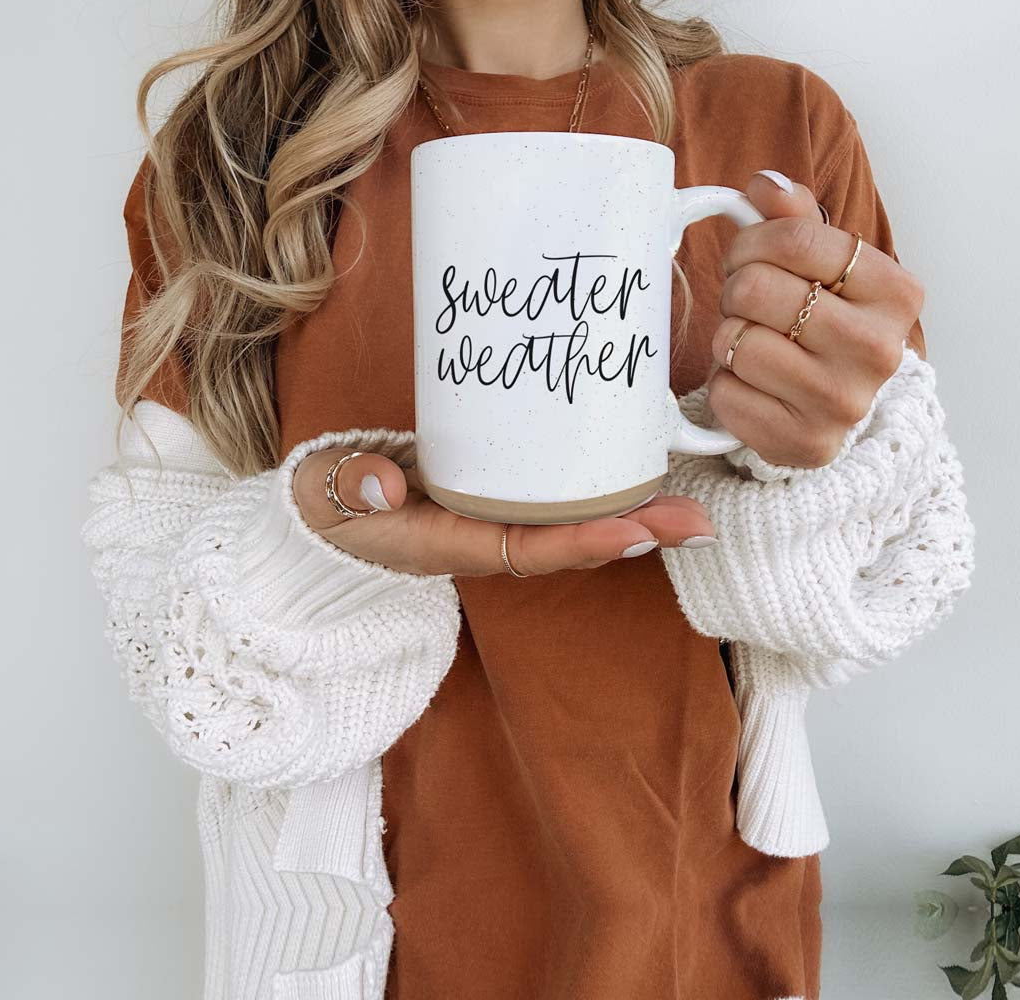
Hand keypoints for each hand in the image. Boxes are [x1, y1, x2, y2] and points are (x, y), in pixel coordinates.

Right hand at [292, 451, 719, 577]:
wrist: (321, 516)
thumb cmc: (325, 510)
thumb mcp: (325, 498)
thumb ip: (350, 488)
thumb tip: (382, 485)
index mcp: (450, 544)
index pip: (529, 549)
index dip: (585, 542)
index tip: (639, 532)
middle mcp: (483, 538)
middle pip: (571, 542)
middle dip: (635, 533)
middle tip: (699, 521)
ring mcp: (492, 518)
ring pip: (572, 522)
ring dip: (631, 515)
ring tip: (689, 504)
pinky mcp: (494, 493)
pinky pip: (555, 499)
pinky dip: (598, 491)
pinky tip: (633, 470)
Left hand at [708, 169, 924, 468]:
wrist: (829, 405)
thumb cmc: (821, 319)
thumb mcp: (821, 262)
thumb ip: (794, 215)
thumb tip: (765, 186)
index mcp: (895, 291)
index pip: (793, 238)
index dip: (752, 241)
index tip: (750, 255)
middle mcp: (880, 350)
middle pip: (756, 288)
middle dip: (736, 290)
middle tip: (747, 303)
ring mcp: (845, 403)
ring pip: (737, 341)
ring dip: (729, 338)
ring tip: (753, 342)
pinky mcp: (806, 444)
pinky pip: (727, 394)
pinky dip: (726, 385)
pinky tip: (753, 385)